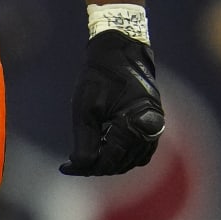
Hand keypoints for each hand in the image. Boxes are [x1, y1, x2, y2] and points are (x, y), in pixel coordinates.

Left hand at [60, 29, 164, 175]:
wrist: (120, 51)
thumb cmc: (100, 77)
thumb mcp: (85, 110)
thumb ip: (85, 141)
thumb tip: (80, 167)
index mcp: (136, 124)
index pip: (110, 159)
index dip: (86, 167)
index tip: (64, 167)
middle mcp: (151, 129)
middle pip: (121, 162)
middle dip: (96, 166)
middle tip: (72, 164)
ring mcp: (155, 128)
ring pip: (131, 159)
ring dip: (109, 162)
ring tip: (84, 157)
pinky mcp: (153, 125)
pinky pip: (138, 150)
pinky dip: (120, 154)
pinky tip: (102, 149)